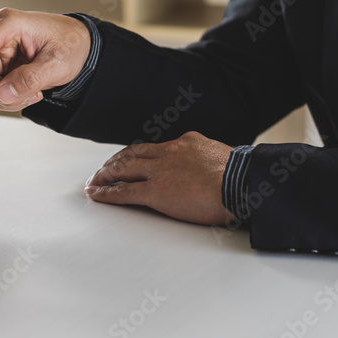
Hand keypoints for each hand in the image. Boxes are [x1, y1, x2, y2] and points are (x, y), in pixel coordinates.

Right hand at [0, 8, 90, 110]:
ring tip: (33, 93)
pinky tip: (27, 92)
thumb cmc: (71, 45)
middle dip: (1, 94)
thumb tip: (4, 94)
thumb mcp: (57, 63)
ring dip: (5, 100)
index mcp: (9, 25)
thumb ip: (31, 79)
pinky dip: (7, 99)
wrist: (81, 48)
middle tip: (31, 97)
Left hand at [85, 132, 236, 225]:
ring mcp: (160, 172)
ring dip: (105, 175)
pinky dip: (106, 193)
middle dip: (115, 162)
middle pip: (133, 154)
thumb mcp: (224, 158)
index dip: (138, 154)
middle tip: (104, 169)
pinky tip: (96, 194)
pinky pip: (124, 191)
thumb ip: (208, 161)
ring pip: (123, 169)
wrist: (242, 184)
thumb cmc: (242, 177)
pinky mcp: (155, 192)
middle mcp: (169, 153)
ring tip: (94, 181)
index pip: (155, 147)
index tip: (130, 158)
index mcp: (187, 143)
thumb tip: (209, 170)